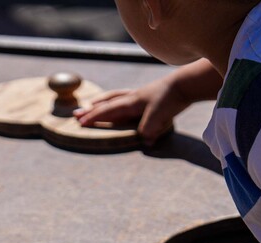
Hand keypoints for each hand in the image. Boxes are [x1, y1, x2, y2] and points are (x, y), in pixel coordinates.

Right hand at [73, 77, 187, 143]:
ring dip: (101, 101)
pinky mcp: (146, 95)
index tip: (79, 122)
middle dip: (90, 110)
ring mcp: (138, 95)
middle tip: (75, 114)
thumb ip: (149, 129)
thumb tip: (145, 141)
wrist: (185, 84)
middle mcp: (131, 98)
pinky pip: (124, 96)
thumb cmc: (171, 99)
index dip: (93, 117)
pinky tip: (119, 102)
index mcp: (131, 103)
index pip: (107, 111)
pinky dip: (116, 98)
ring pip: (114, 97)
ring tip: (91, 104)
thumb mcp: (159, 117)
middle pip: (106, 103)